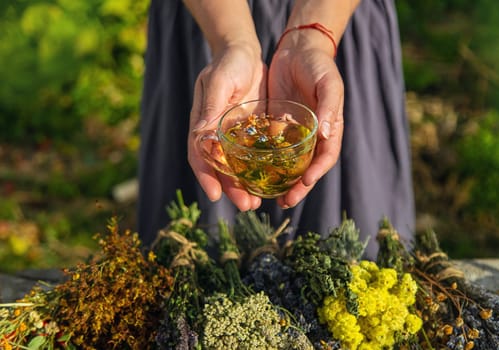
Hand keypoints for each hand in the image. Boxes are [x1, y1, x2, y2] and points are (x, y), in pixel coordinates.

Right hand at [188, 44, 266, 210]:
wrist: (245, 53)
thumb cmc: (227, 64)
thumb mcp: (218, 82)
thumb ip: (211, 106)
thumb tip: (201, 133)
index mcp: (203, 126)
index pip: (200, 156)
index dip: (206, 176)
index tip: (214, 195)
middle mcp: (218, 136)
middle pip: (221, 169)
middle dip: (231, 190)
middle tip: (247, 205)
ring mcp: (236, 137)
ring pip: (238, 168)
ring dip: (246, 186)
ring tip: (258, 202)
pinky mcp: (254, 134)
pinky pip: (256, 157)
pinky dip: (261, 171)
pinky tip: (274, 183)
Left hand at [268, 46, 344, 207]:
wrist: (297, 49)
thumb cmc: (318, 65)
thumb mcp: (328, 83)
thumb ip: (329, 106)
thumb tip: (327, 134)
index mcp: (329, 129)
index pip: (325, 157)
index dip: (317, 173)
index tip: (305, 183)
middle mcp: (312, 136)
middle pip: (306, 168)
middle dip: (297, 187)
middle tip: (284, 202)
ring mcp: (293, 134)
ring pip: (288, 164)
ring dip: (280, 181)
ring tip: (268, 197)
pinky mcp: (276, 127)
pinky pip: (270, 149)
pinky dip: (264, 163)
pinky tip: (252, 172)